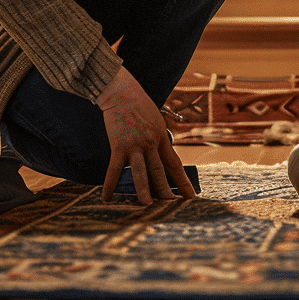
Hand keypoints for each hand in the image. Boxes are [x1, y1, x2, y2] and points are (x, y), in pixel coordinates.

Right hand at [97, 67, 195, 204]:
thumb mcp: (156, 121)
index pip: (175, 164)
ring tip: (147, 205)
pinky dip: (110, 184)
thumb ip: (159, 139)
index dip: (183, 181)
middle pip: (160, 171)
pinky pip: (114, 170)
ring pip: (141, 172)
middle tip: (171, 206)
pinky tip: (106, 197)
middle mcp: (151, 143)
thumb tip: (162, 155)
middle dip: (166, 190)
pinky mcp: (118, 146)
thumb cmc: (139, 105)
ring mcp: (134, 145)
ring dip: (144, 190)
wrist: (122, 93)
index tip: (191, 195)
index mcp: (162, 137)